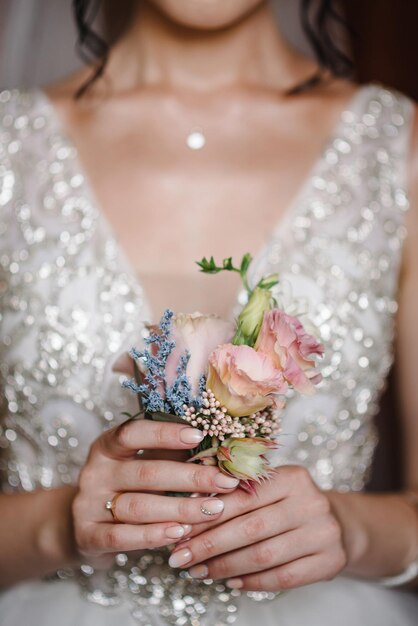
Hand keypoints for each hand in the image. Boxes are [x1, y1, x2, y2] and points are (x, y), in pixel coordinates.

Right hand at [71, 419, 238, 560]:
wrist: (80, 523)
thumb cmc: (124, 487)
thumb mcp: (138, 463)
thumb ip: (167, 455)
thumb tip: (214, 449)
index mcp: (107, 446)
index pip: (133, 433)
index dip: (165, 433)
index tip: (199, 435)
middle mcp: (95, 472)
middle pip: (146, 473)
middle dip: (191, 477)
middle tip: (225, 482)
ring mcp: (88, 504)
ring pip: (138, 506)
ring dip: (180, 509)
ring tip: (212, 510)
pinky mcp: (87, 535)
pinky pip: (122, 536)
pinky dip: (153, 535)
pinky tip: (180, 533)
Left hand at [168, 465, 346, 590]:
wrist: (338, 524)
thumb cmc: (290, 503)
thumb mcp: (269, 488)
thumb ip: (237, 493)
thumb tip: (190, 504)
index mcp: (292, 477)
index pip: (244, 497)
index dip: (209, 515)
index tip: (180, 529)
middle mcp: (311, 502)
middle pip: (251, 528)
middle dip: (210, 545)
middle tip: (179, 557)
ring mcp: (324, 533)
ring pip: (265, 555)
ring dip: (225, 566)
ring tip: (198, 571)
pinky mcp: (330, 561)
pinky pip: (284, 577)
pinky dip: (253, 582)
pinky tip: (230, 582)